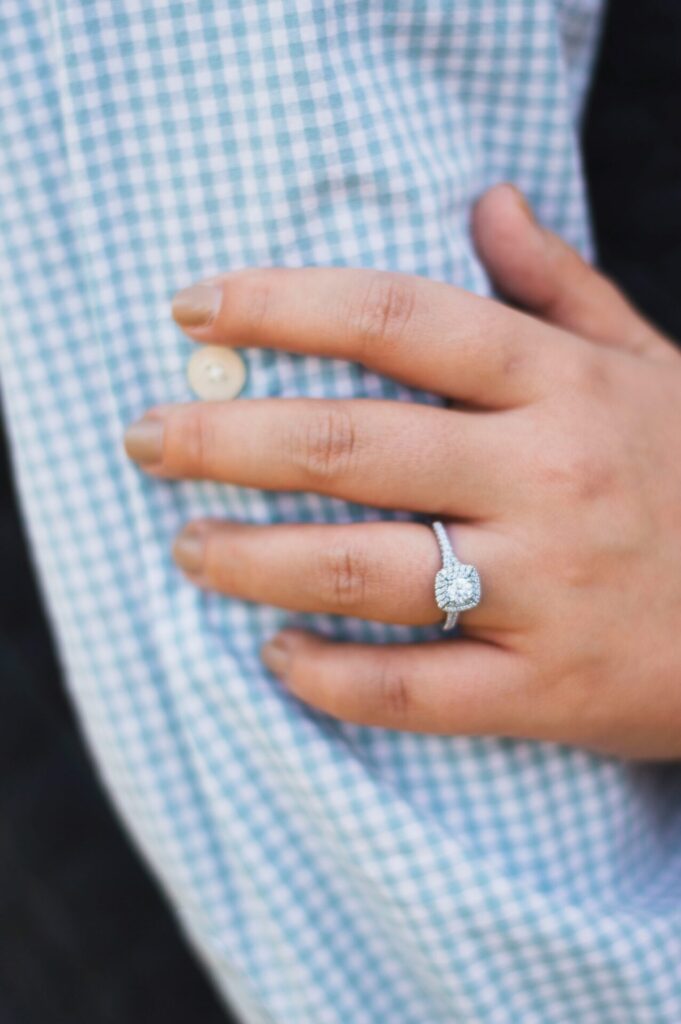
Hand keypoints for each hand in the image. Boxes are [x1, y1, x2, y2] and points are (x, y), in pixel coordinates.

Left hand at [124, 185, 680, 758]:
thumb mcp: (647, 364)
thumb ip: (560, 287)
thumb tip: (487, 201)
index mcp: (564, 385)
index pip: (396, 320)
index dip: (280, 304)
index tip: (192, 311)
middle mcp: (548, 478)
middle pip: (345, 443)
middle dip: (220, 438)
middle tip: (144, 438)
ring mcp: (546, 588)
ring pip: (360, 570)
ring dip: (249, 559)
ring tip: (186, 546)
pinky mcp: (545, 688)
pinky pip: (413, 691)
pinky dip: (329, 680)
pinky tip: (278, 656)